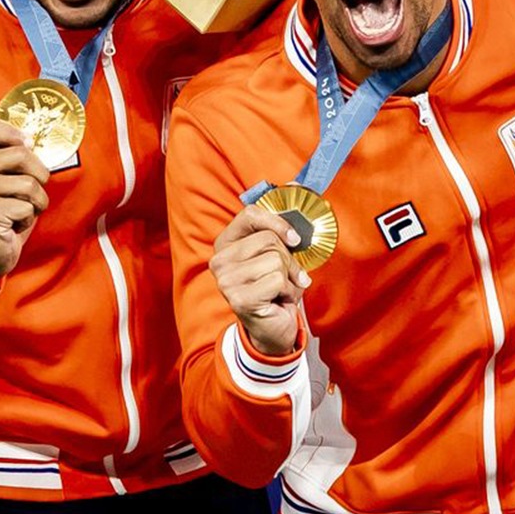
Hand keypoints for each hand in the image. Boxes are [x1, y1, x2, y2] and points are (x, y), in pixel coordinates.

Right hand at [0, 119, 49, 291]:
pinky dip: (28, 219)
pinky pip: (25, 208)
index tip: (25, 144)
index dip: (13, 133)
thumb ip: (22, 158)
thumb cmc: (9, 212)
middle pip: (22, 154)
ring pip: (29, 184)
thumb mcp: (16, 180)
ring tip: (20, 211)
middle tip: (29, 194)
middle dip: (39, 178)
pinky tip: (12, 224)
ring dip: (36, 203)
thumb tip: (33, 141)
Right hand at [208, 205, 309, 356]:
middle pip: (269, 239)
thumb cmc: (276, 287)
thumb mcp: (280, 252)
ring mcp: (225, 280)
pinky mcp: (238, 298)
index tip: (294, 239)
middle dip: (289, 260)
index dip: (279, 223)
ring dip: (290, 279)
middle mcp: (219, 260)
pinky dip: (288, 292)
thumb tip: (295, 185)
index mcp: (226, 243)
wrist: (274, 328)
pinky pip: (278, 280)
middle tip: (286, 277)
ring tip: (281, 291)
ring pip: (276, 260)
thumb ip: (283, 222)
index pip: (251, 214)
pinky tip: (278, 302)